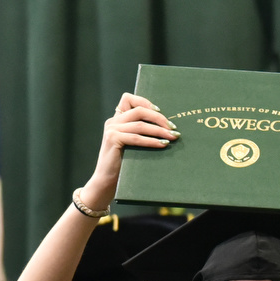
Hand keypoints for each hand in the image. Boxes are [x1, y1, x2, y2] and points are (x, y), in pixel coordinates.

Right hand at [82, 92, 176, 208]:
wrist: (106, 181)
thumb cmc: (123, 164)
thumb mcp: (131, 144)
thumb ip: (139, 132)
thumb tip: (166, 127)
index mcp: (117, 119)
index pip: (128, 99)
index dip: (145, 102)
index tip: (160, 110)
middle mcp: (113, 121)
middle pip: (139, 110)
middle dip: (159, 118)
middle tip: (173, 126)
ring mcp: (112, 130)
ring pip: (140, 124)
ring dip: (159, 130)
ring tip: (172, 136)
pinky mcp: (113, 139)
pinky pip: (137, 138)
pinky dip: (152, 141)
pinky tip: (163, 144)